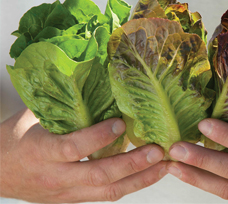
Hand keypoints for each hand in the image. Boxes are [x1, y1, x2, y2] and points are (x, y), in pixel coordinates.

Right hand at [0, 109, 165, 202]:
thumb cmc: (12, 141)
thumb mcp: (30, 119)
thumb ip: (59, 108)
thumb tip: (87, 84)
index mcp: (41, 151)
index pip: (73, 147)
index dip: (98, 137)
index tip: (121, 124)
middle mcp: (55, 176)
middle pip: (98, 174)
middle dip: (132, 163)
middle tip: (157, 150)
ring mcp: (66, 192)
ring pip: (107, 191)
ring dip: (139, 179)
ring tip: (163, 165)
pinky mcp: (73, 200)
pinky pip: (105, 195)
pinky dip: (129, 185)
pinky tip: (147, 175)